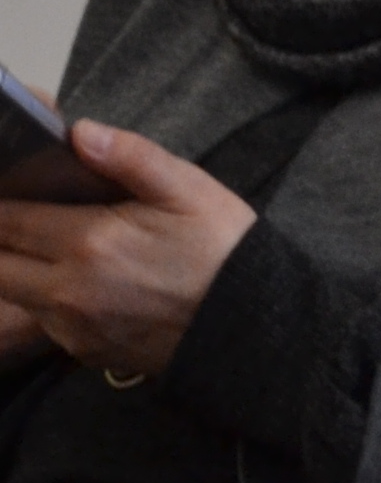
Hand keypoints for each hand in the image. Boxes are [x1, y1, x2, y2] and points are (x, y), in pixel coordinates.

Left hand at [0, 123, 258, 377]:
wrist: (254, 323)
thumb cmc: (224, 249)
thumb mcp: (190, 190)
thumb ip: (132, 157)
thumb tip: (78, 132)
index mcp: (88, 242)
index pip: (5, 221)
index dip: (0, 203)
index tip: (8, 190)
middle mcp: (66, 289)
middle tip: (19, 218)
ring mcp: (72, 326)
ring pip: (12, 295)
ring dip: (17, 270)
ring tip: (45, 246)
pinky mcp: (84, 350)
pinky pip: (43, 320)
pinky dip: (46, 298)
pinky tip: (80, 282)